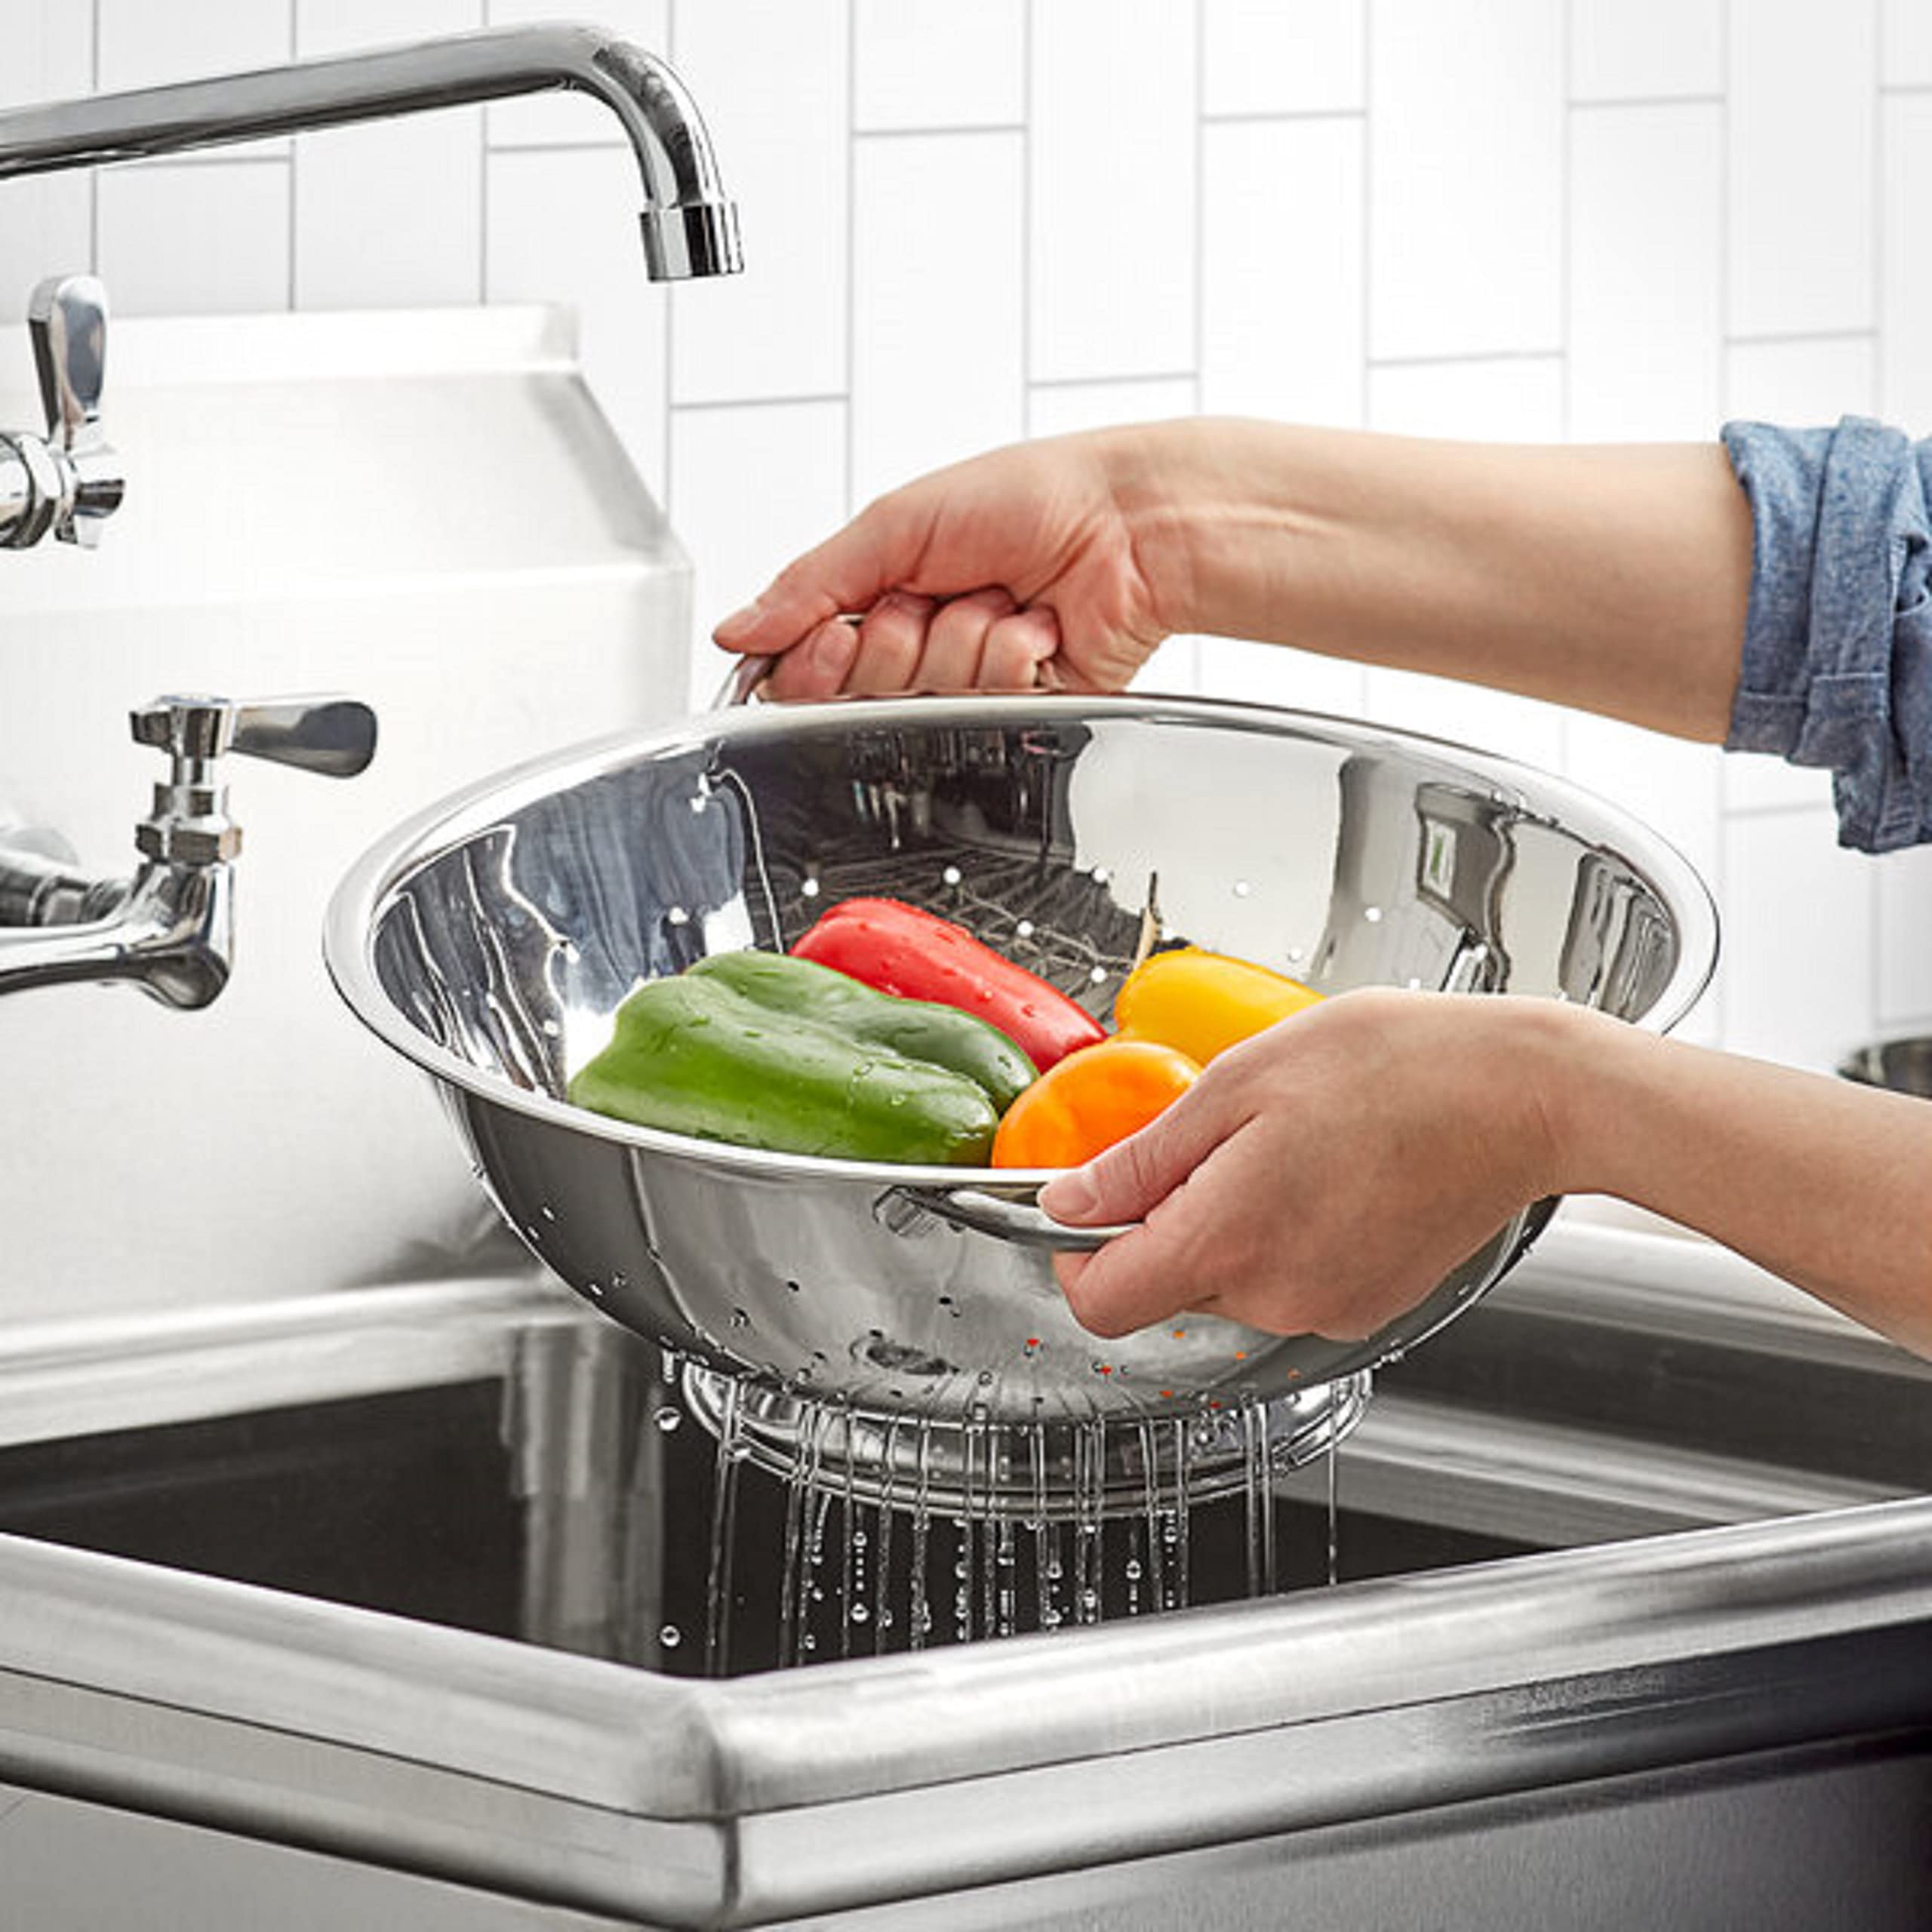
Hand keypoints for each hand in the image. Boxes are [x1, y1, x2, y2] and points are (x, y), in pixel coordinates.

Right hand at [711, 430, 1172, 699]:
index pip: (809, 663)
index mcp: (884, 594)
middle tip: (936, 598)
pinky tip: (1036, 629)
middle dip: (899, 640)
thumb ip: (811, 583)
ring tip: (1002, 600)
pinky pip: (986, 707)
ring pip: (928, 699)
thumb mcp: (898, 522)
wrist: (1131, 524)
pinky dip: (1010, 659)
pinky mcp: (1021, 708)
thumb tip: (738, 630)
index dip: (817, 659)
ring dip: (964, 640)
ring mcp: (972, 680)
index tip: (833, 636)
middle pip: (865, 689)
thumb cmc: (1034, 496)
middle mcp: (923, 643)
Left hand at [1037, 989, 1571, 1341]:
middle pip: (1165, 1287)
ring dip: (1232, 1221)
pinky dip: (1288, 1234)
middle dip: (1168, 1219)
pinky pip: (1289, 1282)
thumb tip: (1068, 1202)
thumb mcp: (1239, 1082)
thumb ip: (1142, 1159)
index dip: (1076, 1253)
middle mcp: (1274, 1297)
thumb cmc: (1400, 1068)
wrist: (1527, 1097)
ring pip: (1229, 1281)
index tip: (1089, 1203)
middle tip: (1218, 1139)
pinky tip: (1331, 1172)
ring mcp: (1326, 1310)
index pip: (1100, 1302)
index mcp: (1229, 1240)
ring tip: (1292, 1145)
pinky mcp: (1368, 1306)